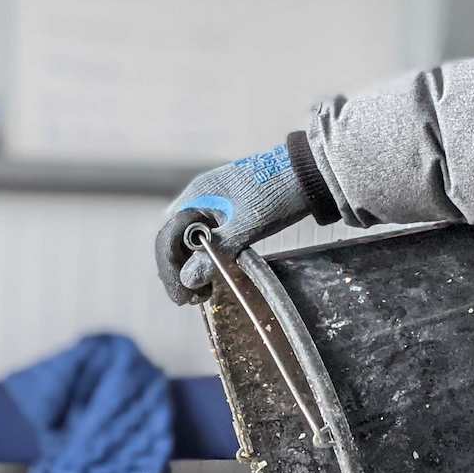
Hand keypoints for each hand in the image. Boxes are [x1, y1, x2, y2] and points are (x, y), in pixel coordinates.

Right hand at [154, 143, 312, 304]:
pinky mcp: (224, 209)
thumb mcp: (246, 226)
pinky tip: (212, 270)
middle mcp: (196, 197)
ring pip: (186, 238)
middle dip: (176, 270)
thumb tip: (189, 279)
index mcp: (195, 196)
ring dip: (188, 265)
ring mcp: (209, 202)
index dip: (170, 269)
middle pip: (172, 239)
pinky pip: (202, 235)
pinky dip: (202, 255)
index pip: (167, 237)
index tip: (182, 296)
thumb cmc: (277, 194)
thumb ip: (216, 251)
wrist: (306, 174)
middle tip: (190, 298)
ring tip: (201, 290)